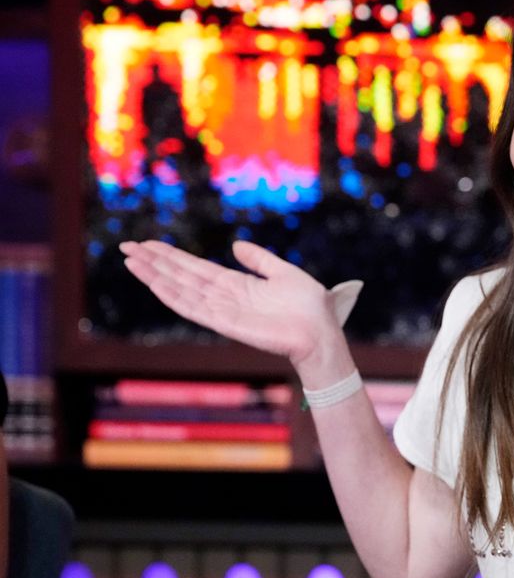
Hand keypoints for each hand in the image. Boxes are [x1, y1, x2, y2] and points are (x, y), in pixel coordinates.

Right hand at [120, 239, 345, 367]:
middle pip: (182, 276)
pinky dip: (174, 296)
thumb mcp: (284, 272)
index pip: (196, 268)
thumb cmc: (310, 308)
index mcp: (237, 285)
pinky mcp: (227, 324)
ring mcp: (224, 311)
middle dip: (155, 263)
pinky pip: (195, 309)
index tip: (148, 244)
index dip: (172, 256)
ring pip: (182, 291)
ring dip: (156, 276)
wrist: (322, 334)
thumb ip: (260, 260)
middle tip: (126, 247)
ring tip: (131, 261)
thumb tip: (236, 245)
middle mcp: (225, 298)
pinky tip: (155, 283)